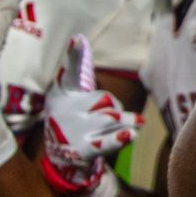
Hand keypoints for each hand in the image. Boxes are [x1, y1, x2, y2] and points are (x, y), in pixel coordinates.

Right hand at [40, 35, 141, 196]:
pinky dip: (120, 137)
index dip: (74, 56)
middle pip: (107, 100)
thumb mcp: (71, 92)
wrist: (64, 158)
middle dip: (115, 108)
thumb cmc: (74, 117)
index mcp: (64, 93)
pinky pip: (108, 142)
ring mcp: (74, 131)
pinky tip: (131, 133)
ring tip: (125, 126)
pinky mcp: (84, 150)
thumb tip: (78, 38)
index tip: (78, 39)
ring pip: (113, 118)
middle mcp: (66, 111)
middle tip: (105, 116)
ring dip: (124, 122)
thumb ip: (79, 68)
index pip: (71, 73)